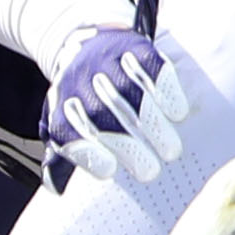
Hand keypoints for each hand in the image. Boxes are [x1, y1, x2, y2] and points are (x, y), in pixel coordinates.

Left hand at [41, 25, 190, 190]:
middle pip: (103, 118)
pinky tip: (178, 114)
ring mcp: (107, 62)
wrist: (81, 43)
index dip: (89, 154)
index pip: (68, 132)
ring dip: (153, 126)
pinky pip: (151, 69)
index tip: (110, 171)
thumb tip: (56, 190)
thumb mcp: (60, 123)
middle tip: (150, 171)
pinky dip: (167, 91)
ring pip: (130, 95)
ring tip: (170, 151)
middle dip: (128, 147)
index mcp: (61, 106)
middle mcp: (80, 83)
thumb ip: (61, 156)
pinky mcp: (133, 48)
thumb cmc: (78, 99)